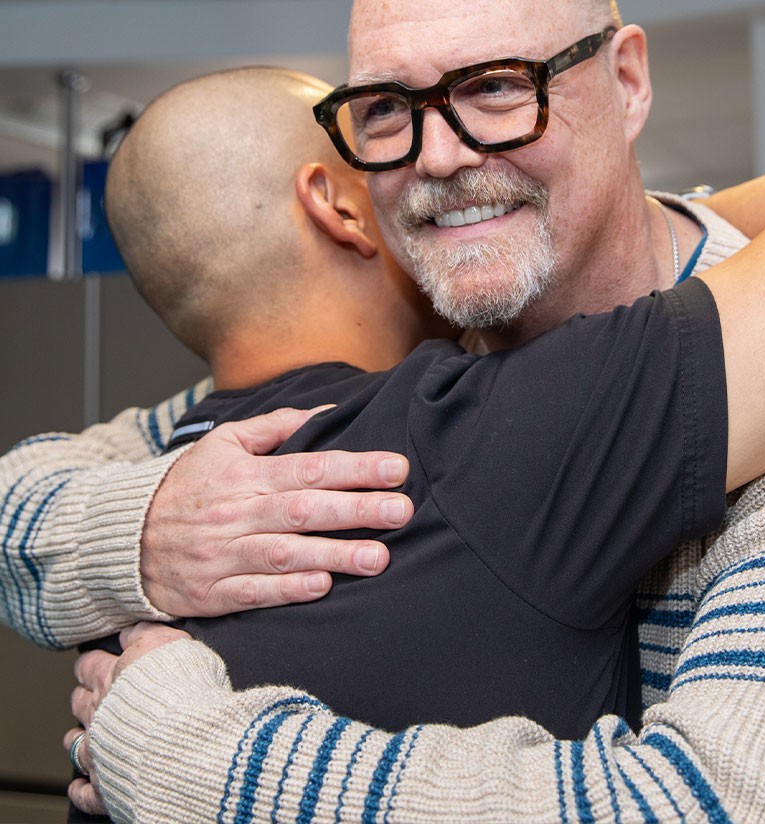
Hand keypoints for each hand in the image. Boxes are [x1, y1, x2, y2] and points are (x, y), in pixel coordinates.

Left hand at [66, 623, 189, 816]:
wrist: (186, 737)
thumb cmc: (185, 688)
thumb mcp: (171, 643)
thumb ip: (147, 633)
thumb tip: (132, 627)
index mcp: (114, 678)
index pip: (91, 664)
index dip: (92, 661)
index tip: (94, 660)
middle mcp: (100, 714)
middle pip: (80, 701)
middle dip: (84, 696)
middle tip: (89, 693)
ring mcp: (100, 752)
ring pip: (76, 744)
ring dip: (78, 739)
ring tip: (82, 736)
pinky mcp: (107, 786)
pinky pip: (85, 792)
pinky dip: (81, 789)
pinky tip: (81, 786)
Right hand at [141, 408, 413, 615]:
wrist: (123, 539)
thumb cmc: (186, 487)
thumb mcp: (223, 443)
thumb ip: (276, 426)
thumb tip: (327, 411)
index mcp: (243, 474)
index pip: (309, 468)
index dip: (355, 468)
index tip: (396, 469)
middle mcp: (236, 513)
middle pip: (304, 510)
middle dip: (357, 510)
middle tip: (402, 511)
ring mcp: (223, 555)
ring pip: (285, 553)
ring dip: (334, 554)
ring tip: (379, 557)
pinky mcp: (212, 593)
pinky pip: (253, 592)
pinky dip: (287, 590)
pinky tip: (323, 586)